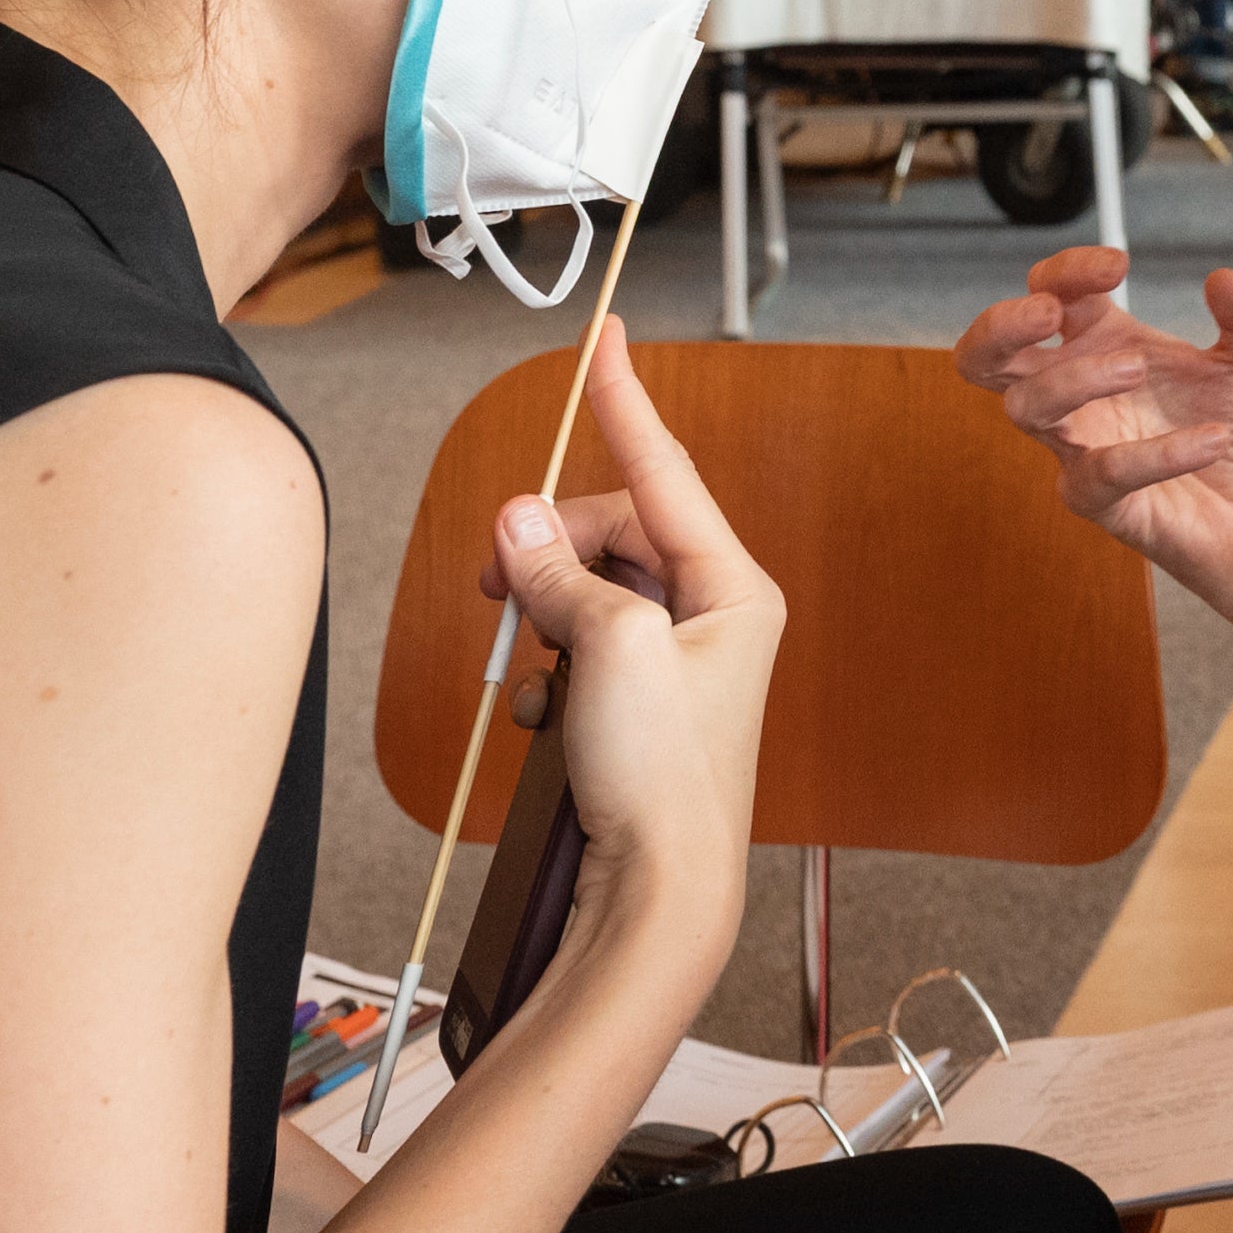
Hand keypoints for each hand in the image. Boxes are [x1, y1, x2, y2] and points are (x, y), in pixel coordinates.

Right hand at [485, 322, 784, 987]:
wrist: (660, 895)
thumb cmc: (663, 780)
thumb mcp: (609, 650)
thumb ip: (560, 576)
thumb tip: (517, 524)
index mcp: (733, 588)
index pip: (664, 472)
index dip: (626, 403)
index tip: (607, 337)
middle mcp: (711, 617)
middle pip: (611, 535)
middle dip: (552, 549)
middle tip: (499, 579)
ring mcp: (673, 664)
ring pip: (584, 595)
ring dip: (542, 619)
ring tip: (533, 666)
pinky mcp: (635, 708)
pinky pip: (573, 654)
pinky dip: (546, 676)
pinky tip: (544, 718)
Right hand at [956, 248, 1232, 598]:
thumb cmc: (1229, 422)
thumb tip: (1226, 278)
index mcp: (1097, 343)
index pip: (1050, 291)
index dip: (1069, 270)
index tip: (1118, 266)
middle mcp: (1074, 393)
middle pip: (985, 355)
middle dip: (1001, 325)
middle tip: (1049, 311)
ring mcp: (1076, 445)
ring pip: (1027, 407)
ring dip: (1075, 378)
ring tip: (1137, 367)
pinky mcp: (1096, 500)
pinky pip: (1100, 473)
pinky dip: (1154, 455)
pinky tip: (1210, 440)